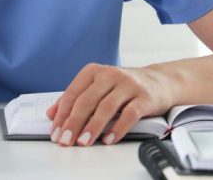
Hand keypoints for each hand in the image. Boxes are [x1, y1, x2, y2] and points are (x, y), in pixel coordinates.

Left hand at [46, 63, 174, 146]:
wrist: (159, 81)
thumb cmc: (123, 86)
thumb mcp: (97, 87)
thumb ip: (76, 98)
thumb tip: (52, 113)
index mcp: (94, 71)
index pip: (73, 94)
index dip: (62, 114)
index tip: (56, 132)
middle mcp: (110, 74)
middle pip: (87, 100)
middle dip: (74, 123)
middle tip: (66, 140)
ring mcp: (128, 85)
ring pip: (106, 107)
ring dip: (93, 127)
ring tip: (84, 142)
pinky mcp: (144, 97)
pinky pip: (129, 114)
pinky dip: (117, 128)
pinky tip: (108, 139)